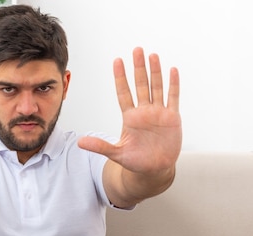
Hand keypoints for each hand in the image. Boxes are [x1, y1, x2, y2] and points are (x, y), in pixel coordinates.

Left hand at [78, 47, 180, 175]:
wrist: (154, 169)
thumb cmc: (135, 161)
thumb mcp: (116, 154)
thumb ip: (100, 146)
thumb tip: (80, 143)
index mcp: (130, 118)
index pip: (124, 93)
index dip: (120, 78)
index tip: (117, 61)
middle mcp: (144, 112)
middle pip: (141, 85)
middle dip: (139, 68)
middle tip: (137, 50)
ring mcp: (158, 113)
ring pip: (156, 88)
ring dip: (155, 72)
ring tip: (152, 56)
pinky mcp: (172, 118)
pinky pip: (172, 98)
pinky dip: (173, 85)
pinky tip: (172, 70)